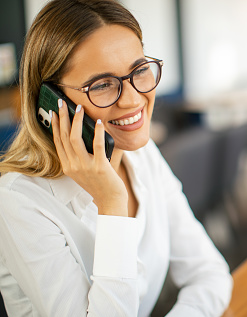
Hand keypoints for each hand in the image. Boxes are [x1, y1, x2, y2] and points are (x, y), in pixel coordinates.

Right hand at [52, 100, 127, 215]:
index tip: (54, 112)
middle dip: (62, 117)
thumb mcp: (86, 169)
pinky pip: (97, 146)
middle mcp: (73, 166)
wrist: (111, 201)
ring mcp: (85, 167)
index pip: (58, 142)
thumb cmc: (101, 184)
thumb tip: (89, 132)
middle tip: (62, 103)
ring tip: (80, 108)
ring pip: (75, 139)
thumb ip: (83, 155)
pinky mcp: (99, 167)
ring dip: (77, 121)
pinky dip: (97, 132)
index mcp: (68, 166)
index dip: (55, 125)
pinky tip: (99, 123)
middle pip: (64, 137)